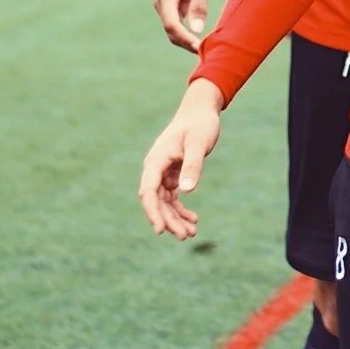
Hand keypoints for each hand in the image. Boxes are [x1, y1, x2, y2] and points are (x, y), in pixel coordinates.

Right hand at [138, 80, 224, 238]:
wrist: (201, 111)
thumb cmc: (199, 124)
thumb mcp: (198, 143)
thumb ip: (192, 165)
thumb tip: (187, 190)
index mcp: (156, 160)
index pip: (148, 191)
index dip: (152, 212)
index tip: (160, 230)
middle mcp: (155, 168)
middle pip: (156, 201)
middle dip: (168, 220)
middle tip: (185, 236)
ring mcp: (162, 172)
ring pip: (164, 203)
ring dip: (175, 219)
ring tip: (190, 233)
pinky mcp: (172, 175)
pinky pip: (172, 198)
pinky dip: (181, 210)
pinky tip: (193, 220)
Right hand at [155, 0, 215, 53]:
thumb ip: (199, 5)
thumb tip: (197, 29)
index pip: (172, 24)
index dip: (185, 38)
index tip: (199, 47)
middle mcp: (161, 3)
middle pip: (170, 31)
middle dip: (186, 43)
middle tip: (204, 52)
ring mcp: (164, 6)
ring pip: (172, 30)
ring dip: (185, 41)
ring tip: (203, 49)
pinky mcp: (170, 8)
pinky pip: (176, 25)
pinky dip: (185, 34)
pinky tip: (199, 40)